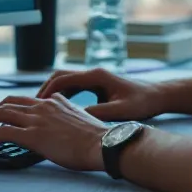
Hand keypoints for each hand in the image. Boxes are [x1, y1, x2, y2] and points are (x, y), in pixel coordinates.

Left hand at [0, 95, 108, 170]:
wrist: (104, 145)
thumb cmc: (98, 139)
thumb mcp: (81, 120)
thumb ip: (66, 117)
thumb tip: (61, 127)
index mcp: (55, 101)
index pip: (25, 100)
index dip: (10, 110)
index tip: (2, 120)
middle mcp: (43, 106)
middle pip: (7, 103)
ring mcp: (37, 119)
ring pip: (0, 114)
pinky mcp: (33, 135)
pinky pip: (1, 133)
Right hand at [37, 67, 166, 121]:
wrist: (158, 96)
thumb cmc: (142, 102)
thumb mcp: (121, 111)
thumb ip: (99, 113)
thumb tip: (76, 118)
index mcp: (96, 76)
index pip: (63, 79)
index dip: (47, 92)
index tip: (36, 105)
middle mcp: (93, 74)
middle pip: (60, 77)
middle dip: (45, 90)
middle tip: (33, 106)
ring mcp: (95, 78)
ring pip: (66, 82)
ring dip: (52, 94)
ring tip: (41, 111)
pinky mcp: (98, 85)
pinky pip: (74, 88)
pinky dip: (63, 97)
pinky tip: (58, 111)